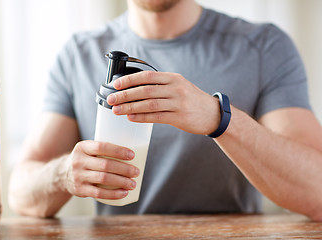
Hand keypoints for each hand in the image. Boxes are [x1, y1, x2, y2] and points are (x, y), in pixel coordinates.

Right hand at [62, 140, 139, 199]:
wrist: (61, 173)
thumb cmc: (85, 159)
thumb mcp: (88, 149)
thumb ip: (104, 149)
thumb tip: (132, 154)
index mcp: (83, 147)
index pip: (102, 147)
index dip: (118, 151)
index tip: (132, 155)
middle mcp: (79, 161)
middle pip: (105, 165)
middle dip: (124, 169)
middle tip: (136, 172)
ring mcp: (78, 176)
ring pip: (103, 179)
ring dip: (121, 182)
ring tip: (133, 183)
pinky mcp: (80, 190)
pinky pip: (99, 193)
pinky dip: (113, 194)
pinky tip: (124, 193)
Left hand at [106, 71, 220, 134]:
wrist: (212, 114)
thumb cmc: (191, 99)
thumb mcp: (179, 86)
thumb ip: (160, 85)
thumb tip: (134, 88)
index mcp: (173, 78)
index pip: (147, 76)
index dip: (129, 80)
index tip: (116, 85)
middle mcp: (176, 88)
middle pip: (145, 90)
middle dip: (125, 95)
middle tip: (111, 100)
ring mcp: (178, 103)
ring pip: (149, 104)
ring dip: (130, 107)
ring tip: (117, 110)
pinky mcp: (179, 117)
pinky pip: (157, 117)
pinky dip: (142, 117)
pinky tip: (131, 118)